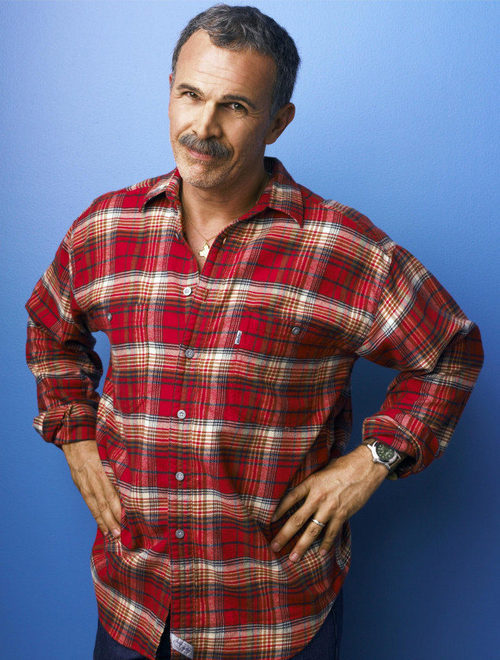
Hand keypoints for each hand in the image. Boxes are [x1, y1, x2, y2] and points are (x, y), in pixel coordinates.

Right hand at [62, 440, 121, 537]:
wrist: (76, 442)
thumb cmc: (97, 446)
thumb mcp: (110, 454)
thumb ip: (119, 467)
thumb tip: (134, 480)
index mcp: (102, 473)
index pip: (111, 495)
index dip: (118, 508)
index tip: (127, 519)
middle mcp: (93, 482)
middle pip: (104, 505)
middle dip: (112, 520)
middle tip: (120, 534)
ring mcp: (86, 486)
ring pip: (96, 507)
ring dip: (104, 522)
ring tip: (111, 534)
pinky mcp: (81, 488)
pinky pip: (89, 504)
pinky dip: (96, 516)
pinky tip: (102, 525)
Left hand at [271, 445, 386, 561]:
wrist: (365, 467)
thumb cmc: (344, 465)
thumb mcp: (322, 469)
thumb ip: (312, 482)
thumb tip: (302, 491)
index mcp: (311, 483)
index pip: (289, 498)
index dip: (278, 510)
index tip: (270, 520)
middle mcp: (318, 497)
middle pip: (297, 519)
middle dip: (284, 535)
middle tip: (274, 546)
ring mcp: (330, 508)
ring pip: (312, 531)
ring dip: (302, 545)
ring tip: (293, 558)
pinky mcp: (343, 514)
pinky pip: (331, 533)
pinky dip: (325, 544)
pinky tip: (320, 553)